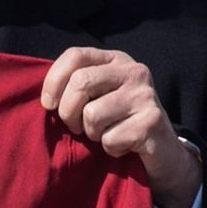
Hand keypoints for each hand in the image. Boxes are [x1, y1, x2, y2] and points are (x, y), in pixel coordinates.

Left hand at [40, 47, 201, 207]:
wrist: (162, 151)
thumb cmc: (118, 122)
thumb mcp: (97, 96)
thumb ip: (75, 86)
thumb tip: (45, 97)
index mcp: (115, 60)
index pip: (75, 55)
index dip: (54, 79)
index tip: (48, 104)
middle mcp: (134, 71)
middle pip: (81, 82)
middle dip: (68, 112)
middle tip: (76, 127)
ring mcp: (145, 95)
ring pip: (92, 115)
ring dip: (92, 134)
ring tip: (105, 134)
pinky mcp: (152, 122)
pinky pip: (110, 138)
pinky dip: (110, 148)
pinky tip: (123, 146)